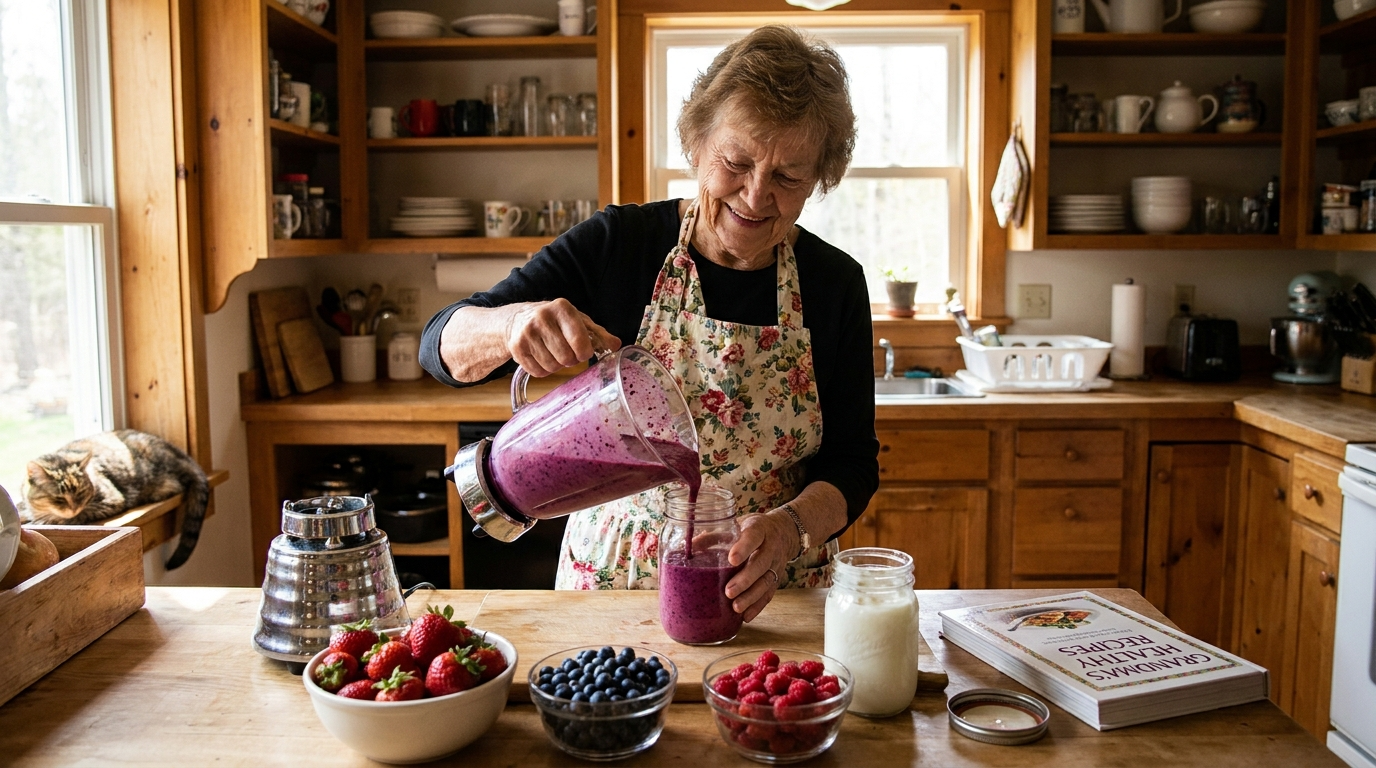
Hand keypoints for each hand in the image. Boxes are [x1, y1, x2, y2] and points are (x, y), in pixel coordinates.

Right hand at [504, 299, 619, 376]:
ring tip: (553, 353)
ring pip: (552, 367)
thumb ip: (598, 334)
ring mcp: (527, 333)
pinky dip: (543, 370)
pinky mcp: (517, 347)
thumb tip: (616, 345)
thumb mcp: (578, 321)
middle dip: (571, 360)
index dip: (585, 353)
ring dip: (557, 366)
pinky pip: (538, 372)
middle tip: (567, 353)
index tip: (583, 351)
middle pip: (566, 358)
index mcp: (562, 308)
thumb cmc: (555, 321)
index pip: (580, 341)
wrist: (518, 320)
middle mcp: (542, 318)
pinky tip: (541, 357)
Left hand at [724, 510, 799, 621]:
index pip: (753, 537)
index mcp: (759, 529)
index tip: (732, 560)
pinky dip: (758, 606)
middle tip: (728, 591)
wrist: (783, 532)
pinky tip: (746, 616)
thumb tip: (688, 547)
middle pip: (761, 563)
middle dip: (746, 579)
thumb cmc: (752, 530)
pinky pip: (769, 594)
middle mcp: (771, 547)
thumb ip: (714, 536)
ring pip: (766, 581)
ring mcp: (776, 564)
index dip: (744, 548)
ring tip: (735, 607)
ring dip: (751, 597)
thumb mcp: (736, 525)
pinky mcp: (777, 578)